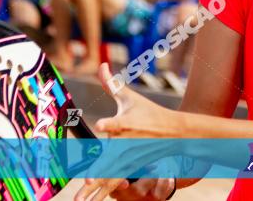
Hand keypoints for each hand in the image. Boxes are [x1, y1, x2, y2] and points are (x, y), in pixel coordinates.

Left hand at [74, 65, 180, 199]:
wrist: (172, 132)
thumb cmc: (148, 112)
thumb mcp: (131, 97)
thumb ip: (112, 84)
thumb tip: (101, 65)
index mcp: (128, 123)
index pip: (118, 123)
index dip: (109, 124)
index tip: (102, 125)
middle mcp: (127, 143)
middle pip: (110, 157)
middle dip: (99, 170)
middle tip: (87, 180)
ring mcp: (128, 158)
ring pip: (109, 175)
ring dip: (96, 189)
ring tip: (80, 198)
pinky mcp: (129, 167)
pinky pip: (113, 183)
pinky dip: (102, 194)